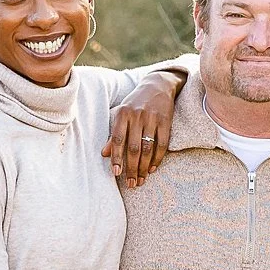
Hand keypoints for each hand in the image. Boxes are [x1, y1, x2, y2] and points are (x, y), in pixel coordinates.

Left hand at [104, 72, 181, 186]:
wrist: (157, 86)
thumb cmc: (135, 103)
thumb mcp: (122, 114)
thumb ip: (113, 134)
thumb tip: (104, 154)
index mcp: (122, 114)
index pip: (117, 140)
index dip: (117, 158)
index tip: (116, 173)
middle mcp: (137, 116)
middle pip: (133, 148)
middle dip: (131, 168)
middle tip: (131, 183)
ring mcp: (152, 118)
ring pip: (147, 148)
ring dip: (143, 167)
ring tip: (140, 180)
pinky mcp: (166, 121)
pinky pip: (162, 144)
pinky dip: (157, 159)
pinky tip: (152, 169)